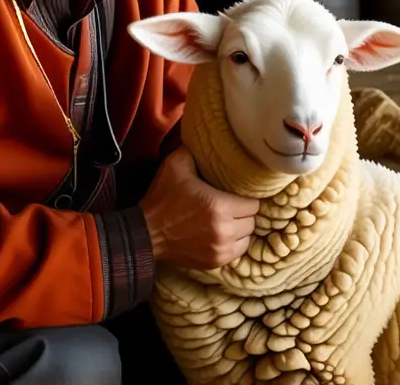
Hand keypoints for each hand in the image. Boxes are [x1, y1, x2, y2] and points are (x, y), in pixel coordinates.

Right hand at [139, 148, 260, 269]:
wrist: (146, 233)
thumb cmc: (163, 198)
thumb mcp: (177, 165)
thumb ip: (196, 150)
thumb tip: (208, 137)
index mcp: (219, 207)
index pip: (254, 204)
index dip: (246, 197)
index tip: (238, 193)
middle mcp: (224, 231)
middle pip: (252, 221)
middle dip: (244, 213)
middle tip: (232, 205)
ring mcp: (220, 250)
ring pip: (247, 238)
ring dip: (240, 229)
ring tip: (229, 220)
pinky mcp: (215, 263)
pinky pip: (237, 252)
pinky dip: (233, 243)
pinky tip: (222, 234)